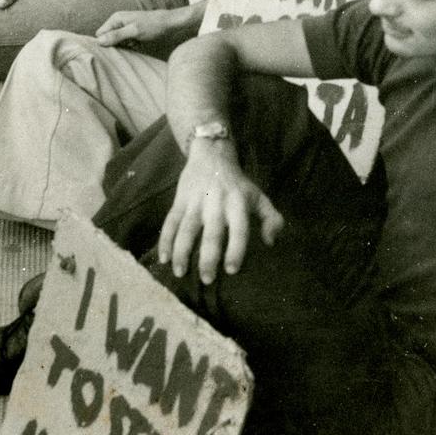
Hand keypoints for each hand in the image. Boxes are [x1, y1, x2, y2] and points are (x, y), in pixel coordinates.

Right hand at [96, 8, 176, 46]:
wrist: (170, 24)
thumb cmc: (153, 25)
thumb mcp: (134, 31)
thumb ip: (117, 35)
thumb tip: (99, 41)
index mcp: (116, 19)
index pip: (99, 34)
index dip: (103, 44)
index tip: (111, 51)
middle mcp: (118, 23)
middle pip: (107, 39)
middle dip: (113, 47)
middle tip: (123, 51)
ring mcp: (125, 29)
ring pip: (116, 43)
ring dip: (122, 48)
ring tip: (132, 47)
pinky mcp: (132, 35)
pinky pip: (125, 44)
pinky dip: (129, 48)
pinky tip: (137, 47)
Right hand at [158, 148, 283, 283]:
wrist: (212, 155)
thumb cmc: (238, 185)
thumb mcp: (258, 196)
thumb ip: (272, 218)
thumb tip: (271, 243)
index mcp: (238, 204)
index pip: (239, 229)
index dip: (236, 249)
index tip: (232, 270)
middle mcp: (217, 203)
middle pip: (212, 233)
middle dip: (208, 257)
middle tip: (207, 280)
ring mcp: (196, 201)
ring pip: (186, 229)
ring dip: (182, 251)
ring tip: (180, 273)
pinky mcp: (180, 200)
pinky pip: (170, 221)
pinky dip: (165, 240)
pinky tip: (163, 258)